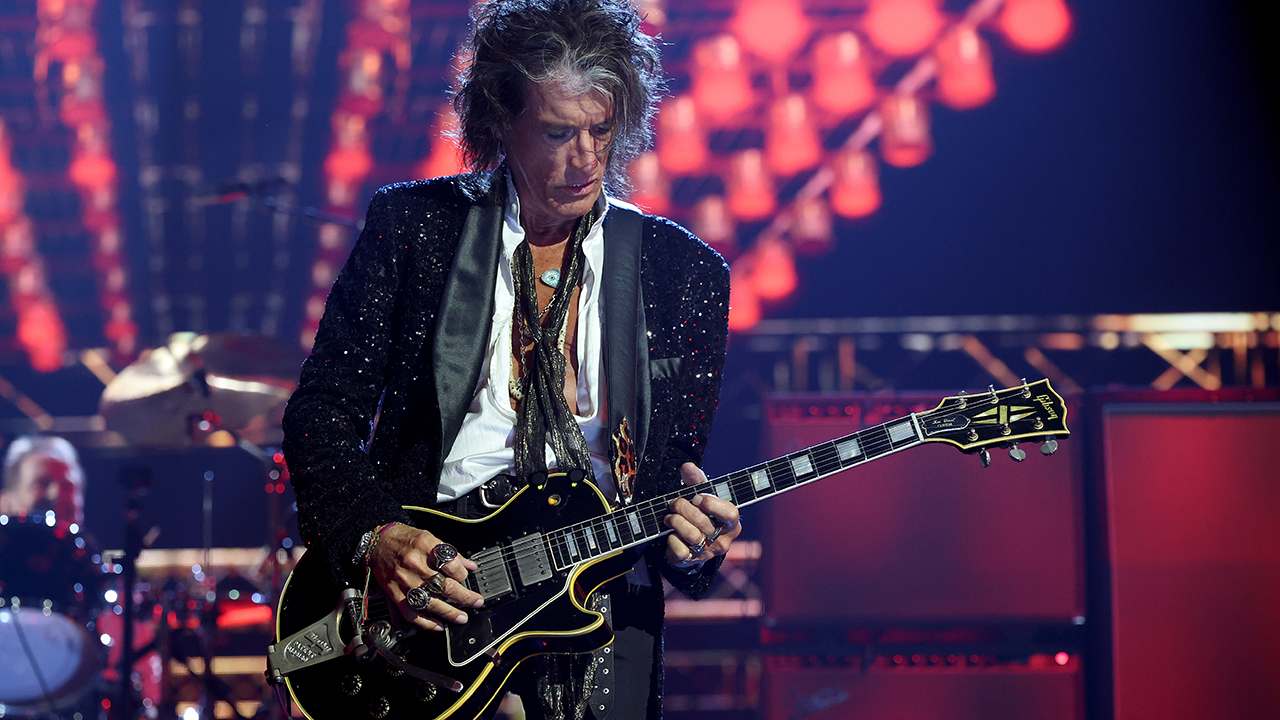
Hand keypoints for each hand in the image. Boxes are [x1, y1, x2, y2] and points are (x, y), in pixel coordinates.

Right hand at [367, 524, 483, 631]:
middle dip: (464, 597)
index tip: (466, 578)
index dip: (463, 574)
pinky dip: (426, 623)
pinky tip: (438, 625)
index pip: (451, 565)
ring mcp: (404, 581)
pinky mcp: (395, 593)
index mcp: (425, 547)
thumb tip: (470, 566)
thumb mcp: (430, 537)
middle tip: (475, 602)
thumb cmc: (405, 539)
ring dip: (449, 613)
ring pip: (430, 602)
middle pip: (444, 586)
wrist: (379, 543)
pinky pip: (412, 613)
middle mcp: (415, 564)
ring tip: (461, 617)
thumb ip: (451, 553)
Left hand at [663, 462, 741, 569]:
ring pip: (691, 535)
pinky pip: (680, 550)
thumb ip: (696, 480)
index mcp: (731, 523)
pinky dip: (671, 539)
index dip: (712, 503)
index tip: (697, 497)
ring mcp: (708, 552)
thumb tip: (687, 466)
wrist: (692, 544)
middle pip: (704, 522)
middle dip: (684, 508)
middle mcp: (723, 540)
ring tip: (670, 516)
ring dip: (676, 521)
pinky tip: (671, 534)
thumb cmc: (701, 515)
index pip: (730, 513)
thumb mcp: (701, 495)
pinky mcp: (692, 561)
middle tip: (676, 503)